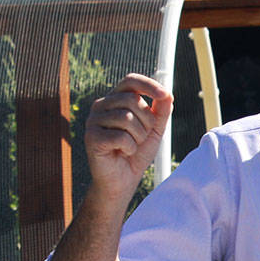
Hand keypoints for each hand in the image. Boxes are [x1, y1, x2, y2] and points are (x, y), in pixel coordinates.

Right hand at [84, 73, 173, 200]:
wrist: (122, 180)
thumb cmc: (136, 153)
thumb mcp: (153, 130)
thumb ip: (160, 112)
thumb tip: (167, 95)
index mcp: (115, 100)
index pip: (130, 81)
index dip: (148, 85)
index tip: (165, 95)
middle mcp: (101, 106)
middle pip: (132, 100)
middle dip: (146, 121)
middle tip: (142, 137)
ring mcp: (93, 120)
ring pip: (126, 118)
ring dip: (138, 136)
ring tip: (132, 146)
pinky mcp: (91, 137)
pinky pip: (120, 136)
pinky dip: (129, 147)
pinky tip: (123, 153)